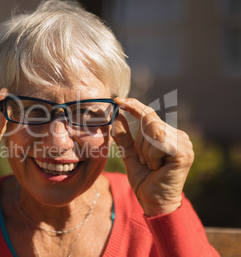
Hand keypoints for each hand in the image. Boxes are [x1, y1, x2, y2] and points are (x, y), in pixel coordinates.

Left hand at [111, 97, 193, 216]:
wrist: (153, 202)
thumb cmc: (144, 180)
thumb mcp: (130, 154)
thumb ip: (124, 136)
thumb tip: (117, 115)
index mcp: (168, 135)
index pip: (149, 114)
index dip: (134, 105)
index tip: (117, 100)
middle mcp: (179, 135)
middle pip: (148, 121)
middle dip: (139, 143)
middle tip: (147, 163)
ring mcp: (184, 142)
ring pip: (152, 131)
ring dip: (145, 151)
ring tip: (153, 166)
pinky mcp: (184, 151)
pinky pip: (158, 142)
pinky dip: (151, 156)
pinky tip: (158, 168)